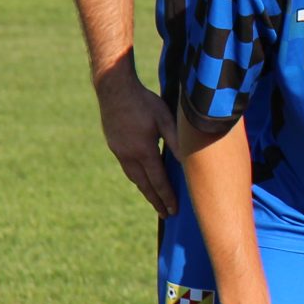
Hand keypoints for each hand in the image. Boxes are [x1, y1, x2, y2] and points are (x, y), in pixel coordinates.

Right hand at [97, 72, 178, 215]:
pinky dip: (137, 177)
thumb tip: (188, 162)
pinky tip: (143, 179)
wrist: (114, 89)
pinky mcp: (114, 144)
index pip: (158, 181)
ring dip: (145, 190)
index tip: (173, 210)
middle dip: (156, 200)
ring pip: (134, 177)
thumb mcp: (166, 119)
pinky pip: (127, 167)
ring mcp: (118, 150)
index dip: (166, 197)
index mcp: (143, 151)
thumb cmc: (145, 102)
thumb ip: (177, 141)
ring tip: (155, 200)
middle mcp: (129, 155)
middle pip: (144, 185)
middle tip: (166, 214)